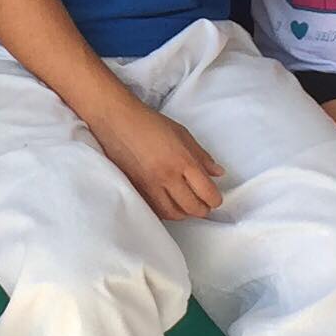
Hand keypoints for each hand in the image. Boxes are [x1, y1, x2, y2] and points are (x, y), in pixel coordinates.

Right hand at [89, 94, 224, 223]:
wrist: (118, 121)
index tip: (214, 198)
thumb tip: (217, 173)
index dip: (215, 199)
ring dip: (184, 213)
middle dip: (202, 210)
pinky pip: (155, 209)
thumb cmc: (150, 124)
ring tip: (187, 205)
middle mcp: (167, 176)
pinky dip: (166, 211)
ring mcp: (150, 184)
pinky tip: (169, 203)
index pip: (207, 192)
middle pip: (192, 207)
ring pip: (173, 213)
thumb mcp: (182, 134)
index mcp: (183, 160)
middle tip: (204, 205)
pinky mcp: (136, 188)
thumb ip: (202, 156)